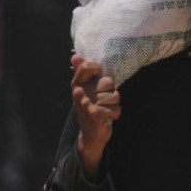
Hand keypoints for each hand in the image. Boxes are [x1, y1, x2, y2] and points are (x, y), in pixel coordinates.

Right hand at [70, 55, 120, 181]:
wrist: (90, 135)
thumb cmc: (91, 108)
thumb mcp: (86, 89)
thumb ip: (82, 71)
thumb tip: (75, 56)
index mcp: (77, 84)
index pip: (87, 66)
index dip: (98, 71)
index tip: (98, 80)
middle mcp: (79, 92)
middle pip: (108, 81)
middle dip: (111, 92)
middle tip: (103, 101)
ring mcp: (86, 104)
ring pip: (115, 95)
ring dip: (114, 104)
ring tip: (106, 109)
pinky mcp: (94, 115)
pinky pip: (116, 108)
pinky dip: (116, 114)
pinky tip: (108, 117)